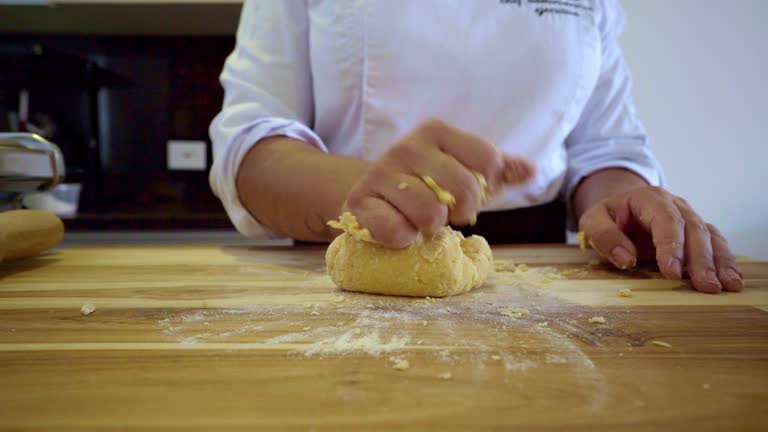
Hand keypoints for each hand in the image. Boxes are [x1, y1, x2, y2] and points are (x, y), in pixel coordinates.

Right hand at [344, 118, 533, 247]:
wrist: (374, 194)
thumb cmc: (428, 183)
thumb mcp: (466, 171)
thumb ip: (500, 170)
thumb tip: (531, 170)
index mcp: (437, 131)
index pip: (487, 160)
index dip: (486, 188)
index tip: (470, 195)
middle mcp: (406, 146)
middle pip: (463, 188)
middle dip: (461, 211)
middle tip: (446, 214)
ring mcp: (379, 172)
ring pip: (429, 212)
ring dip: (431, 227)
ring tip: (421, 222)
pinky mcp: (358, 201)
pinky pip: (393, 229)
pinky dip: (403, 239)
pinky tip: (402, 232)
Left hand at [579, 186, 743, 293]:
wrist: (619, 207)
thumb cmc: (607, 216)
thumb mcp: (593, 222)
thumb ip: (605, 237)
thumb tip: (625, 259)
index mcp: (649, 198)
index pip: (666, 219)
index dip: (671, 245)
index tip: (671, 271)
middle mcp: (675, 205)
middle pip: (693, 229)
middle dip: (701, 259)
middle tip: (706, 286)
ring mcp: (689, 217)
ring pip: (710, 236)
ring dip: (720, 261)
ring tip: (729, 285)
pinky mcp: (695, 232)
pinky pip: (714, 243)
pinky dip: (724, 261)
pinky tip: (732, 279)